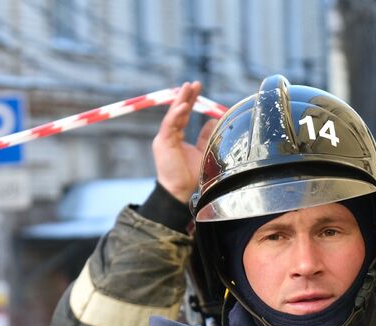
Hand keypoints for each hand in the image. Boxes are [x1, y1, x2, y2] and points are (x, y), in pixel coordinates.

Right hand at [154, 81, 217, 203]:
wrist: (180, 192)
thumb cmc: (190, 176)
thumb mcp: (202, 151)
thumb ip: (205, 136)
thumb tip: (213, 120)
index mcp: (176, 138)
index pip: (183, 116)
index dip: (190, 101)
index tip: (197, 89)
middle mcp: (168, 136)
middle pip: (176, 111)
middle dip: (185, 96)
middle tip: (194, 83)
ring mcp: (164, 139)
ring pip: (172, 115)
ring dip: (180, 101)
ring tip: (188, 88)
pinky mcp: (162, 143)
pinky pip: (169, 125)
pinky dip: (176, 114)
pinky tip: (184, 105)